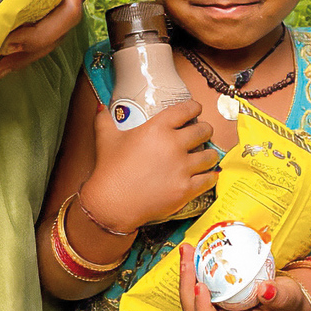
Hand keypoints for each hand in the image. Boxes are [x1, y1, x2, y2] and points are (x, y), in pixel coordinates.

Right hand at [82, 100, 218, 230]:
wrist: (112, 203)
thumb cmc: (109, 170)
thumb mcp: (105, 139)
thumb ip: (105, 120)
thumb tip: (100, 107)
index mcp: (157, 128)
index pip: (186, 110)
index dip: (195, 108)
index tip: (196, 109)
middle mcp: (174, 145)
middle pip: (204, 131)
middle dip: (205, 130)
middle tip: (202, 133)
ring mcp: (182, 168)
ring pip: (210, 155)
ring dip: (209, 154)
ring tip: (205, 155)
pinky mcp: (186, 189)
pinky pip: (209, 179)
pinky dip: (210, 176)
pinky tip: (208, 175)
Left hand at [179, 244, 304, 310]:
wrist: (286, 299)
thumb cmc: (287, 304)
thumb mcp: (288, 299)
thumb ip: (278, 297)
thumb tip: (265, 289)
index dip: (201, 308)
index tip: (200, 286)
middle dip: (186, 285)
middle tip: (188, 259)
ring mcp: (218, 309)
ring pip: (192, 298)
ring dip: (187, 274)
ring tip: (187, 250)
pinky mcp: (217, 296)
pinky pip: (199, 285)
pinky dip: (194, 269)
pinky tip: (194, 251)